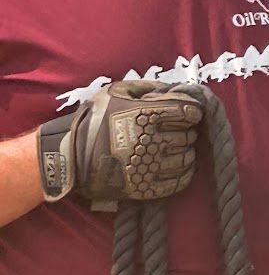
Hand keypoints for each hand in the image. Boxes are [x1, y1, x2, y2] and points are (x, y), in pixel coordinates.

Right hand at [39, 81, 206, 209]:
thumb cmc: (93, 121)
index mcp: (144, 115)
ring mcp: (146, 166)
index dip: (192, 111)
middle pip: (187, 135)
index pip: (185, 111)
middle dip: (189, 132)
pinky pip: (176, 183)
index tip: (191, 113)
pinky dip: (185, 174)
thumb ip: (145, 86)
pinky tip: (181, 167)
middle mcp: (149, 141)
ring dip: (187, 152)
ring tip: (181, 148)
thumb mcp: (114, 92)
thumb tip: (171, 88)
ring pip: (185, 158)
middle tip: (183, 131)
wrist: (69, 158)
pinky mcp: (143, 188)